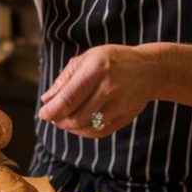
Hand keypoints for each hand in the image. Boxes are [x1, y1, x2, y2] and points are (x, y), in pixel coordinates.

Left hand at [38, 44, 161, 137]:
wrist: (148, 69)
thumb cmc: (112, 61)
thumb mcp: (87, 59)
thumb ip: (65, 79)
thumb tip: (46, 100)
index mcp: (96, 68)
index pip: (69, 97)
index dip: (52, 110)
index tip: (43, 114)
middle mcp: (109, 88)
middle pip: (75, 116)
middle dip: (58, 120)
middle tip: (52, 116)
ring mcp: (119, 105)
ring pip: (86, 126)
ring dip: (70, 126)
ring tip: (63, 119)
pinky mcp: (124, 117)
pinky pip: (98, 132)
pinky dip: (84, 131)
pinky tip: (78, 124)